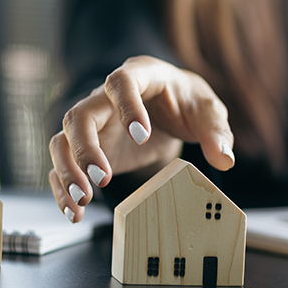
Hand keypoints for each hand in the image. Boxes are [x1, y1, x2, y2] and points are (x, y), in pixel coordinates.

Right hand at [49, 56, 234, 222]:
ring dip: (67, 170)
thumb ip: (216, 132)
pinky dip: (63, 188)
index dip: (127, 106)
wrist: (170, 110)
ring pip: (63, 140)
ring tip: (82, 199)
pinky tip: (73, 211)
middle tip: (101, 177)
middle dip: (85, 147)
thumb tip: (224, 157)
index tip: (142, 136)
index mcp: (140, 76)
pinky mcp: (87, 148)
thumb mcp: (207, 112)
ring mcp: (93, 124)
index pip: (121, 80)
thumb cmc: (186, 103)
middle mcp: (106, 98)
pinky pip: (64, 164)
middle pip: (80, 115)